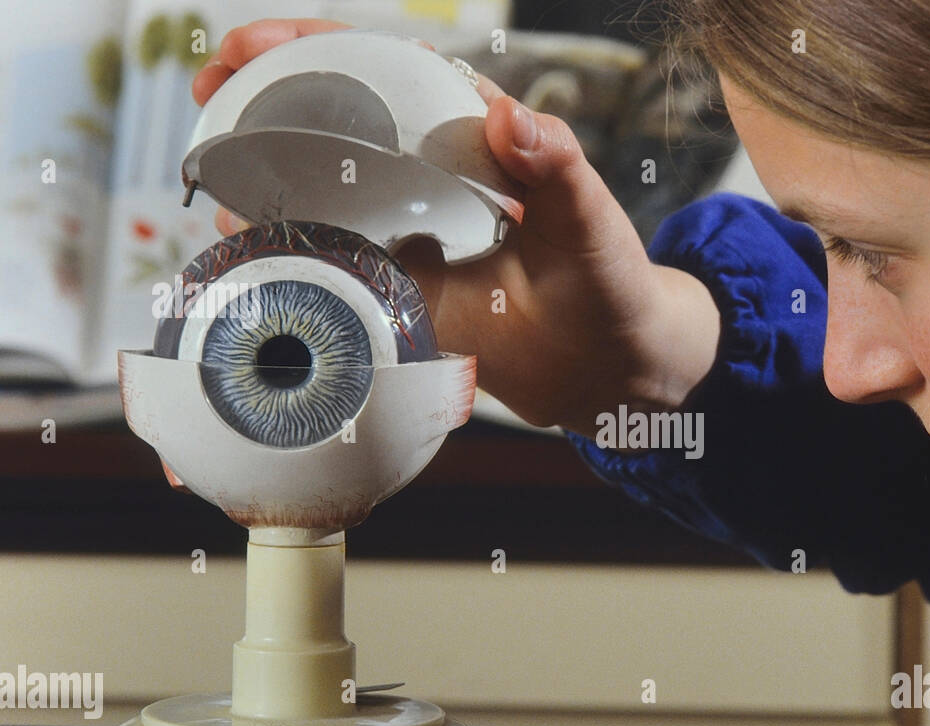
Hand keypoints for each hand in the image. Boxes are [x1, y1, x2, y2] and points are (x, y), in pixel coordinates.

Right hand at [195, 19, 720, 433]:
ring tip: (214, 170)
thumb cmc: (610, 284)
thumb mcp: (589, 220)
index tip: (260, 44)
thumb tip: (511, 116)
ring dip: (264, 172)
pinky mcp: (402, 292)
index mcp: (475, 142)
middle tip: (210, 94)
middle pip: (337, 121)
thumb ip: (556, 167)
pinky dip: (289, 246)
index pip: (389, 73)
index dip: (318, 49)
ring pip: (323, 189)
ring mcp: (410, 235)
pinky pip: (335, 262)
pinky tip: (250, 239)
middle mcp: (433, 180)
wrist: (610, 369)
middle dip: (267, 97)